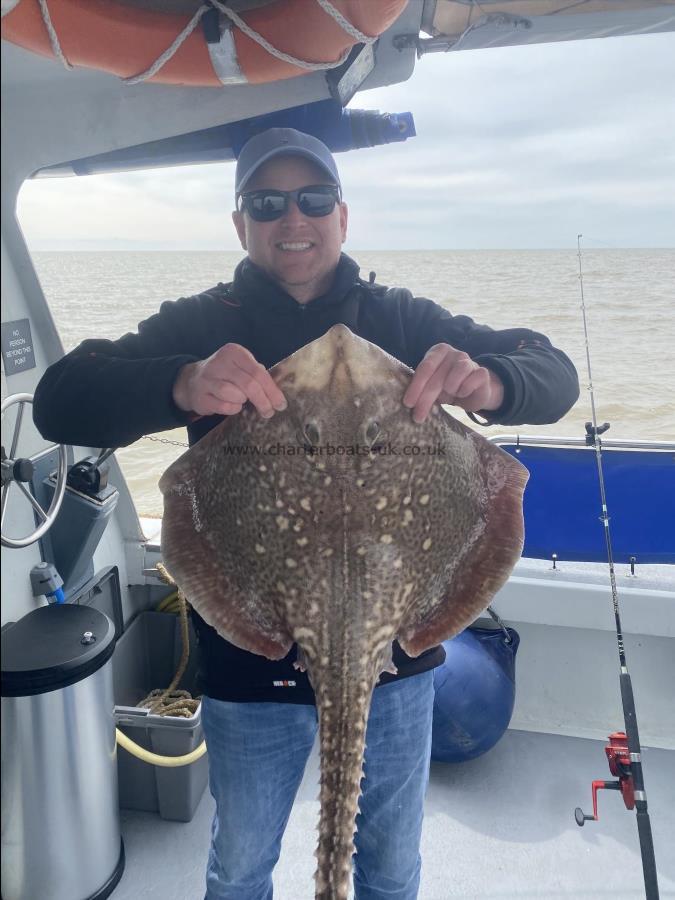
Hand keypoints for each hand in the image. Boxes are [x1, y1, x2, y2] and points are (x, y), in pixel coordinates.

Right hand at [172, 343, 286, 417]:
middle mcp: (219, 362)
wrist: (191, 381)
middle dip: (263, 401)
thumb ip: (258, 375)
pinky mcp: (200, 396)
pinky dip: (232, 408)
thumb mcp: (241, 367)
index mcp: (234, 352)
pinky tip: (232, 406)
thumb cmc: (225, 375)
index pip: (258, 372)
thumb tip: (277, 395)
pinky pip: (224, 406)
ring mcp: (207, 379)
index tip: (281, 404)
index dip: (272, 390)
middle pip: (249, 384)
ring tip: (243, 402)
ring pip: (235, 395)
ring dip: (243, 402)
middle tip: (269, 412)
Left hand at [403, 343, 503, 423]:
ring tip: (450, 394)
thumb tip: (409, 402)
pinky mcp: (482, 372)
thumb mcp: (432, 387)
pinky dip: (464, 390)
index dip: (416, 387)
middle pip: (436, 377)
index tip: (408, 403)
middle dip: (425, 399)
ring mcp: (469, 360)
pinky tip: (463, 393)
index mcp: (438, 352)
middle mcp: (454, 353)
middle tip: (418, 416)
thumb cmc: (448, 387)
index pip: (425, 368)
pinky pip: (471, 382)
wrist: (474, 391)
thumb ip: (422, 389)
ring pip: (454, 376)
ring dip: (449, 390)